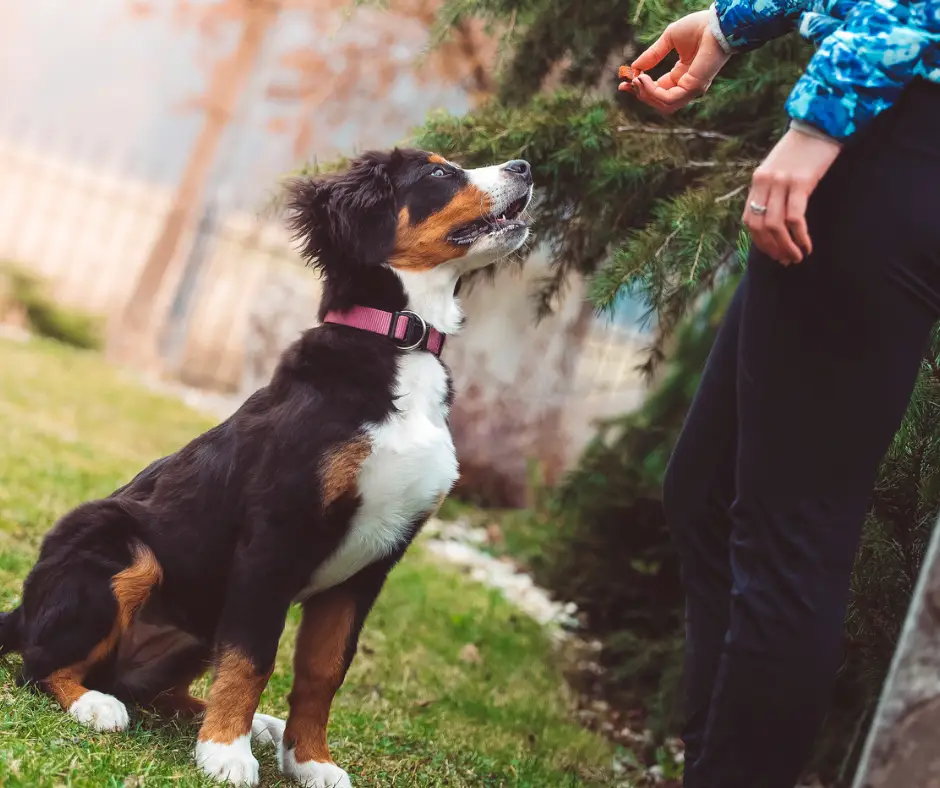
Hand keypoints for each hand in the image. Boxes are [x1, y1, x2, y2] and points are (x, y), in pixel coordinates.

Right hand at [621, 10, 729, 114]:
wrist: (716, 23)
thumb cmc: (698, 26)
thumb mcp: (669, 39)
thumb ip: (652, 55)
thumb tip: (634, 68)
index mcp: (683, 75)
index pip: (659, 89)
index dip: (640, 88)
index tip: (624, 82)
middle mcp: (687, 85)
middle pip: (659, 100)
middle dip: (640, 94)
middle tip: (626, 83)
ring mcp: (692, 89)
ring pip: (662, 104)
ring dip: (645, 94)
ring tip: (636, 80)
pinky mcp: (693, 89)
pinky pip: (668, 98)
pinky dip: (652, 92)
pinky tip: (644, 79)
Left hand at [743, 128, 841, 264]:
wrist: (822, 121)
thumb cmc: (804, 148)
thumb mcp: (780, 168)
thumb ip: (773, 190)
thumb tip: (776, 220)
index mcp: (757, 180)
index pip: (749, 219)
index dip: (759, 241)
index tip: (772, 253)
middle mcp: (765, 182)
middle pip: (760, 226)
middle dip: (772, 248)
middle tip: (785, 260)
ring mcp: (781, 182)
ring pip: (775, 226)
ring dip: (786, 247)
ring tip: (797, 257)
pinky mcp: (801, 182)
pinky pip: (795, 218)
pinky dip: (800, 236)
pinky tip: (807, 245)